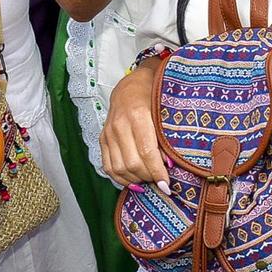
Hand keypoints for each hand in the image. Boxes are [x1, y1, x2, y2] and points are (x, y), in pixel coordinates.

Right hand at [99, 66, 168, 191]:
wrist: (131, 86)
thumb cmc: (153, 96)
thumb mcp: (164, 111)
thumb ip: (166, 137)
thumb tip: (169, 165)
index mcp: (137, 115)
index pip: (146, 151)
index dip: (157, 171)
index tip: (166, 185)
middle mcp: (119, 125)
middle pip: (132, 163)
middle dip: (148, 177)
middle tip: (161, 182)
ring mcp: (108, 133)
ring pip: (119, 168)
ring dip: (136, 179)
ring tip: (149, 180)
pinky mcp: (102, 140)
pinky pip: (108, 167)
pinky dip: (121, 178)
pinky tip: (134, 181)